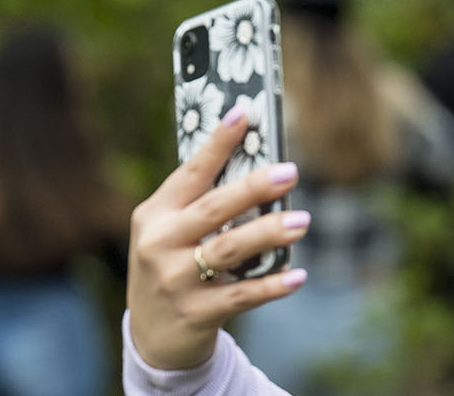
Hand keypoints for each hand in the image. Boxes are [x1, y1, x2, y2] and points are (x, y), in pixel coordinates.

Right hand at [126, 103, 310, 369]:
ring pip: (228, 249)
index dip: (218, 143)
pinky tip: (297, 276)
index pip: (190, 173)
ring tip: (303, 221)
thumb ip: (200, 205)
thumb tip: (257, 168)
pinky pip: (241, 295)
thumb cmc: (171, 270)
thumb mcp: (168, 234)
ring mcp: (175, 281)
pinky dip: (271, 286)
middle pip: (213, 209)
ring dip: (267, 233)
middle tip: (290, 172)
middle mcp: (159, 244)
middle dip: (253, 188)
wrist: (151, 338)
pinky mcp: (195, 313)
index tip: (244, 114)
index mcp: (154, 215)